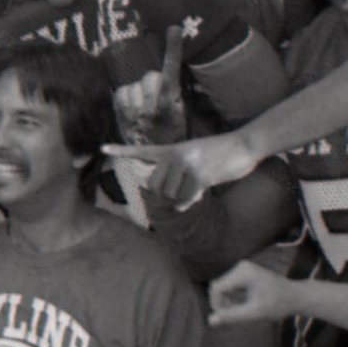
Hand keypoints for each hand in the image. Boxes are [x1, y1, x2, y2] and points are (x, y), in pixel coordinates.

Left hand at [107, 128, 259, 205]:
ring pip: (170, 194)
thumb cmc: (221, 152)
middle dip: (166, 194)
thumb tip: (172, 199)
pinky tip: (196, 196)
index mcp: (173, 149)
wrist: (244, 144)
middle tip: (184, 188)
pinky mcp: (201, 176)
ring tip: (196, 186)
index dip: (122, 151)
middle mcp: (177, 156)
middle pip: (155, 185)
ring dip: (182, 198)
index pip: (142, 150)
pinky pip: (186, 198)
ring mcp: (188, 166)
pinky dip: (188, 202)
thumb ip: (179, 169)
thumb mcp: (196, 154)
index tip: (102, 148)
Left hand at [113, 26, 188, 146]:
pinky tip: (132, 105)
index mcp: (171, 104)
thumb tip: (168, 69)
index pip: (171, 72)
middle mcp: (151, 107)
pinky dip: (126, 96)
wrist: (154, 155)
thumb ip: (174, 91)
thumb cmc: (172, 130)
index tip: (174, 28)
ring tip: (144, 103)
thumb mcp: (181, 111)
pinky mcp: (122, 117)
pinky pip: (120, 93)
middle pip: (149, 76)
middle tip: (157, 95)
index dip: (173, 49)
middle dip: (153, 81)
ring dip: (139, 90)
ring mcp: (135, 113)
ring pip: (134, 85)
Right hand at [205, 258, 294, 327]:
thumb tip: (210, 321)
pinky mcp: (244, 274)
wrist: (296, 296)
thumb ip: (232, 316)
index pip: (216, 288)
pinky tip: (243, 305)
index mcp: (243, 272)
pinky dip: (232, 298)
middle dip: (221, 303)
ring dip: (226, 302)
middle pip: (217, 287)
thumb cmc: (279, 304)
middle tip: (236, 316)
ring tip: (241, 311)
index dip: (216, 304)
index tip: (226, 318)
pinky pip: (229, 287)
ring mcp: (242, 269)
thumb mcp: (255, 312)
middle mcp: (241, 267)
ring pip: (222, 288)